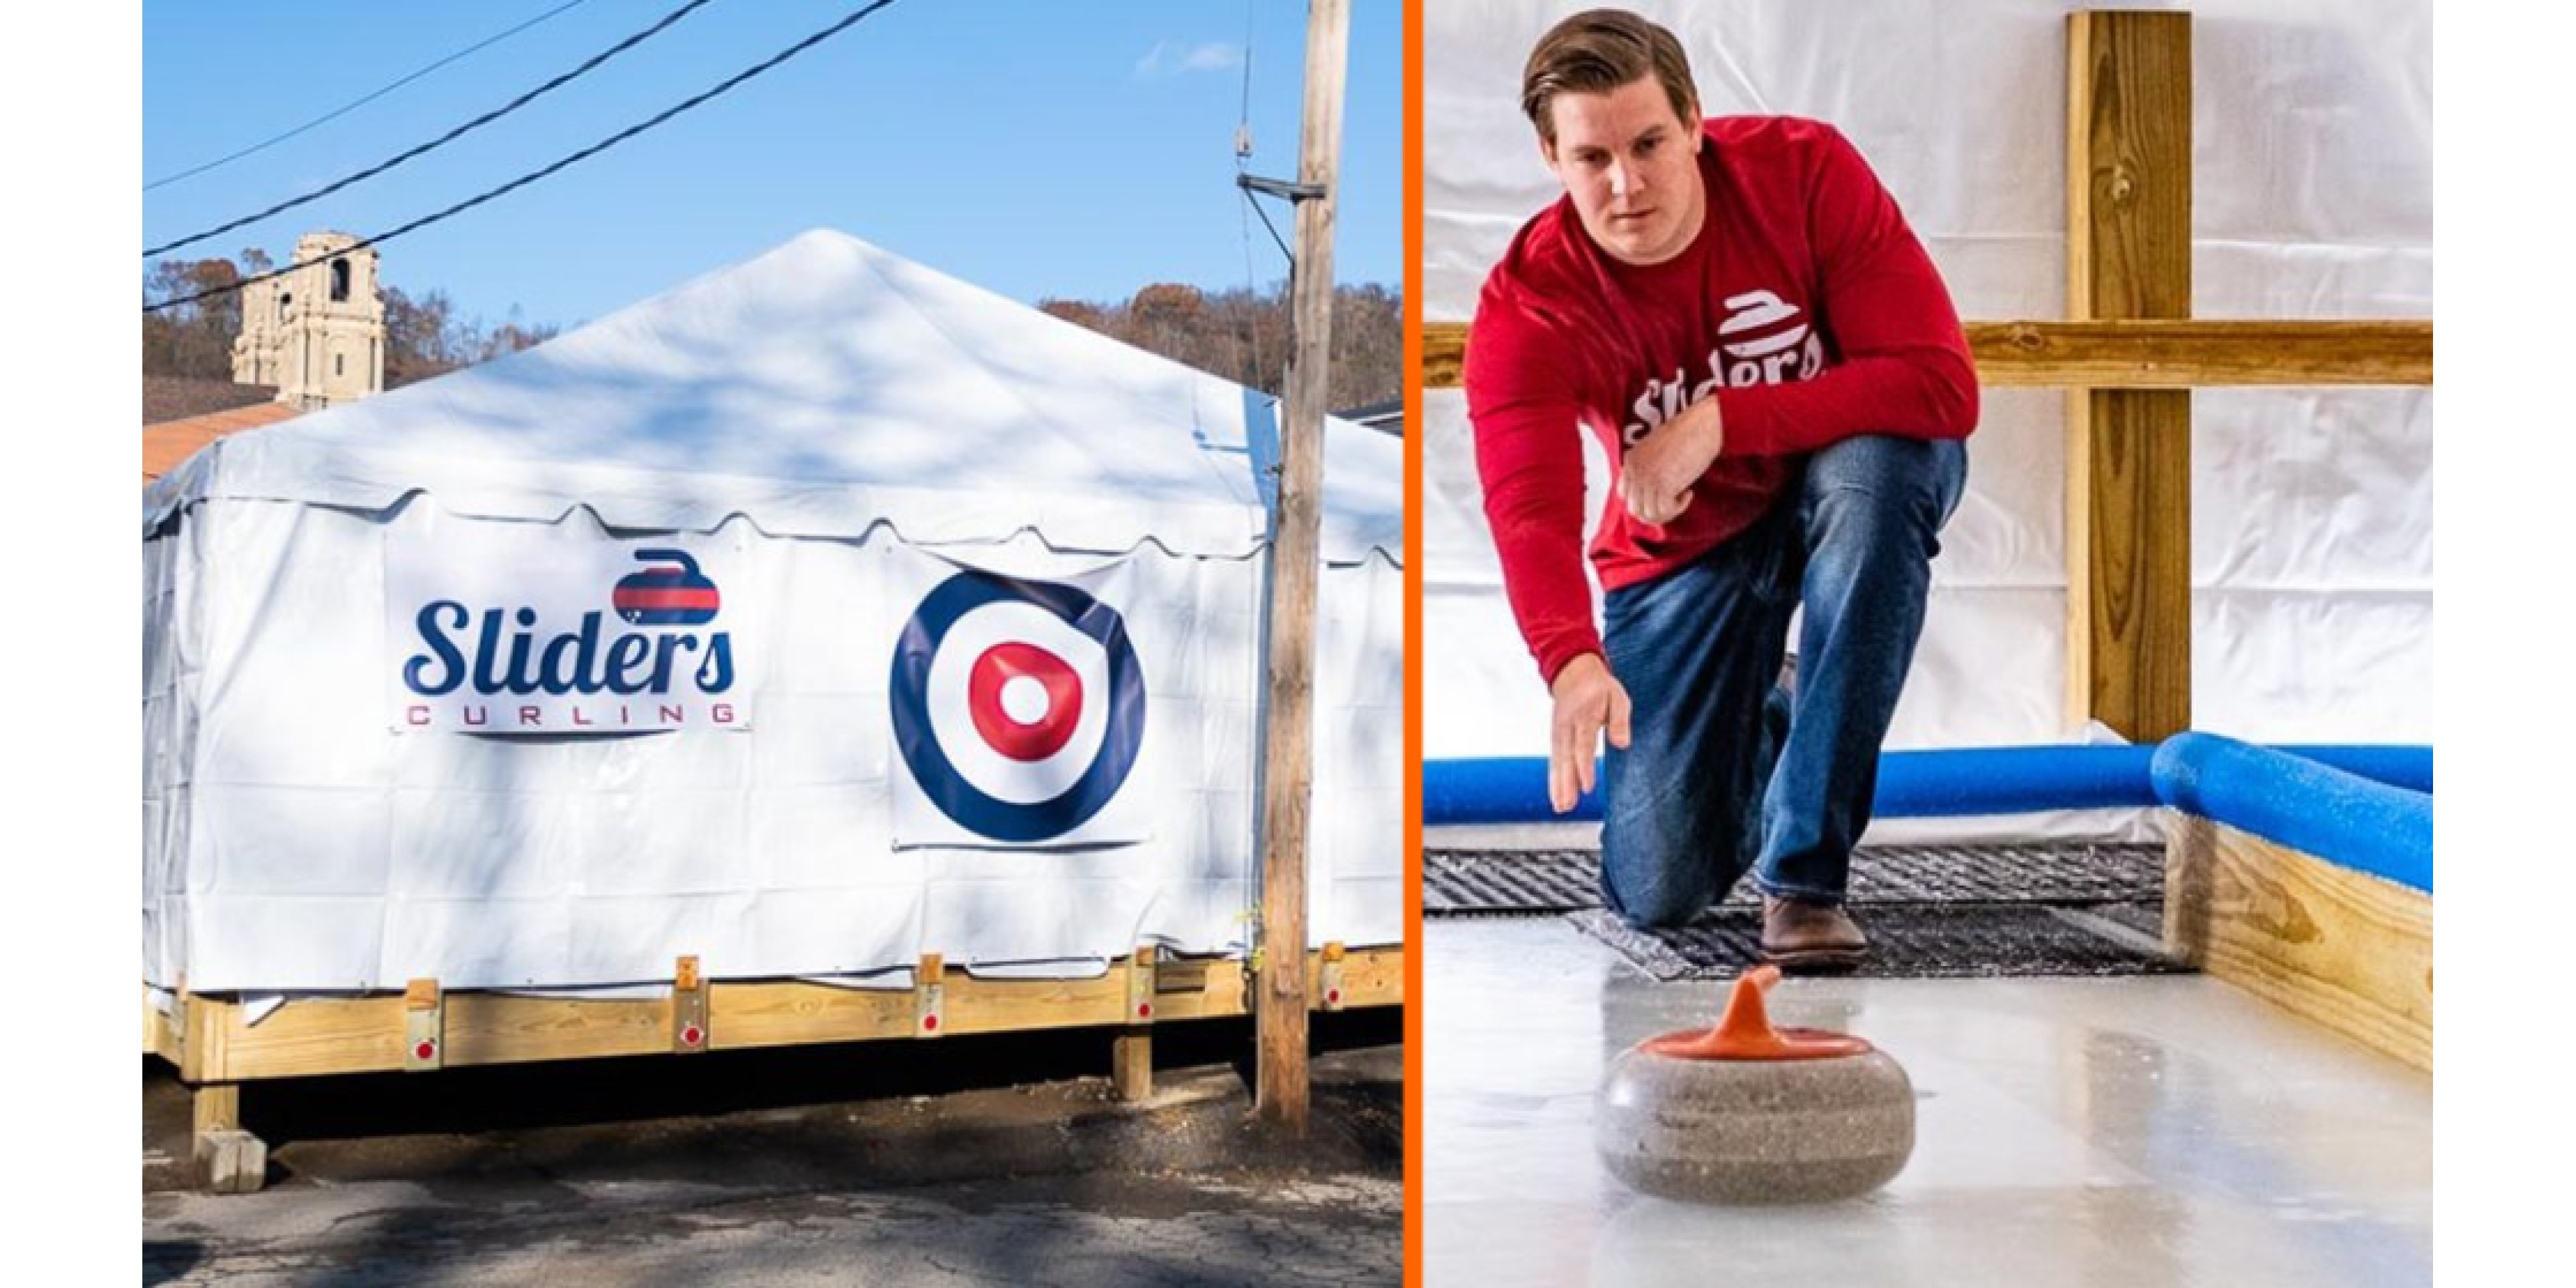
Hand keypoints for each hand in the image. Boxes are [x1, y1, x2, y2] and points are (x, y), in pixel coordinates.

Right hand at [1548, 653, 1632, 812]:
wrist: (1573, 673)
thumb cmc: (1600, 688)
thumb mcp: (1617, 697)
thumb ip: (1619, 721)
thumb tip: (1622, 744)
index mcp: (1584, 717)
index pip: (1583, 745)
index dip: (1584, 767)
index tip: (1586, 786)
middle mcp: (1567, 728)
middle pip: (1566, 759)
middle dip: (1566, 784)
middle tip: (1567, 805)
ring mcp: (1558, 734)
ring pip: (1557, 763)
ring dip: (1557, 786)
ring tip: (1561, 808)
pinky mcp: (1556, 738)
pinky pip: (1554, 761)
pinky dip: (1554, 779)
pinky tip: (1556, 796)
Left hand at [1620, 397, 1724, 524]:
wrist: (1701, 423)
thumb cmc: (1687, 433)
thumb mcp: (1657, 450)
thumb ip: (1649, 468)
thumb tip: (1653, 493)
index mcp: (1630, 460)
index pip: (1624, 494)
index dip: (1643, 501)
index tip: (1659, 498)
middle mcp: (1634, 470)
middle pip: (1635, 509)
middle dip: (1655, 512)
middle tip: (1672, 504)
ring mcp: (1647, 478)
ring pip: (1649, 514)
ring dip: (1667, 512)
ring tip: (1681, 498)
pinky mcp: (1663, 484)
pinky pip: (1665, 511)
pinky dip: (1678, 508)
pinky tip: (1688, 493)